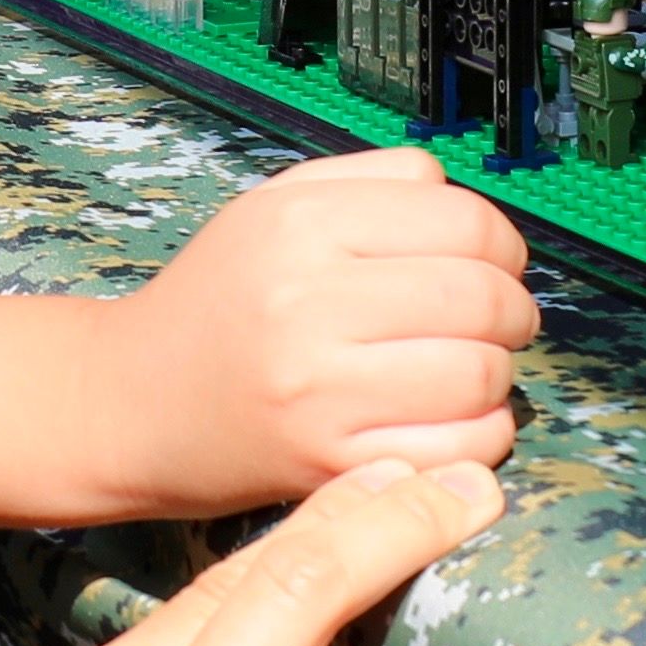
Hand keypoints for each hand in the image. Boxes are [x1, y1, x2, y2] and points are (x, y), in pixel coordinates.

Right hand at [109, 148, 535, 499]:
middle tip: (502, 324)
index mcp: (302, 224)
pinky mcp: (325, 464)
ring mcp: (317, 391)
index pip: (466, 223)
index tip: (498, 267)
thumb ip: (375, 181)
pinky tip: (457, 421)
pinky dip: (482, 437)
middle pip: (482, 299)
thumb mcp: (275, 207)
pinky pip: (457, 450)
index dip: (505, 247)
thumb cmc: (220, 301)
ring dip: (498, 375)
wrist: (131, 402)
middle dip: (515, 313)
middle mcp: (307, 302)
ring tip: (470, 371)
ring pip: (480, 375)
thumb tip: (465, 197)